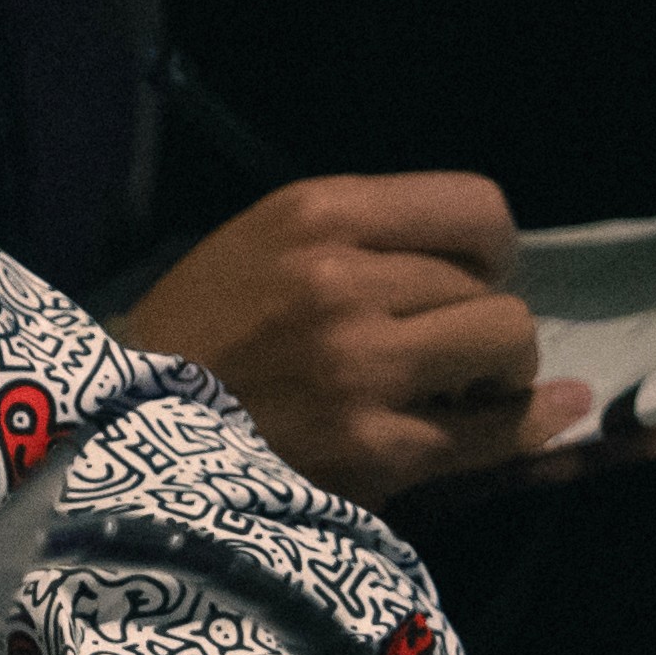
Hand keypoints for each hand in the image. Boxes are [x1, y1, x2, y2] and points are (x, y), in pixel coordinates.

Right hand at [111, 171, 615, 507]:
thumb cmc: (200, 333)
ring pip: (505, 345)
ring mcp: (359, 367)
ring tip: (456, 386)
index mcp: (316, 214)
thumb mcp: (267, 242)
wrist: (119, 430)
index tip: (470, 279)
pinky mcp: (371, 446)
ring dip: (498, 370)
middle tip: (447, 348)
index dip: (492, 250)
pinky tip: (537, 414)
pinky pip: (493, 431)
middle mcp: (341, 280)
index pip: (477, 208)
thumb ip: (369, 239)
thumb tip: (502, 266)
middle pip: (493, 284)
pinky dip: (525, 423)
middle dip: (482, 316)